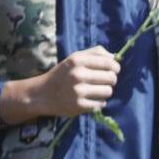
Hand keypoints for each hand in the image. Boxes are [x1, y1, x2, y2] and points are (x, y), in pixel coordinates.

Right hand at [0, 47, 119, 125]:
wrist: (42, 94)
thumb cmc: (63, 74)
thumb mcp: (75, 58)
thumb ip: (95, 53)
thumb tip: (115, 57)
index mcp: (77, 60)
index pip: (109, 63)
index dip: (115, 68)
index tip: (113, 70)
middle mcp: (77, 75)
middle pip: (112, 78)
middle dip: (110, 80)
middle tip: (101, 81)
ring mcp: (78, 91)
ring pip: (109, 91)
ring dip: (104, 92)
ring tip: (94, 90)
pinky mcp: (79, 106)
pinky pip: (102, 104)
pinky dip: (98, 102)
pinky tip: (89, 99)